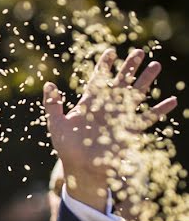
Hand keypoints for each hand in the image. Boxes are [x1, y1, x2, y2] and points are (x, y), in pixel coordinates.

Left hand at [44, 48, 176, 210]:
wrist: (79, 168)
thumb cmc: (66, 147)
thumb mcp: (56, 124)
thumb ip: (52, 104)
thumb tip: (49, 84)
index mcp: (89, 104)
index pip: (98, 80)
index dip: (104, 66)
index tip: (111, 52)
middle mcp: (106, 108)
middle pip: (120, 83)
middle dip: (129, 68)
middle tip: (139, 52)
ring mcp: (119, 118)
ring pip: (135, 95)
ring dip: (145, 81)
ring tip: (155, 65)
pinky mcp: (128, 130)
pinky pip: (147, 118)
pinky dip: (159, 110)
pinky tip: (171, 100)